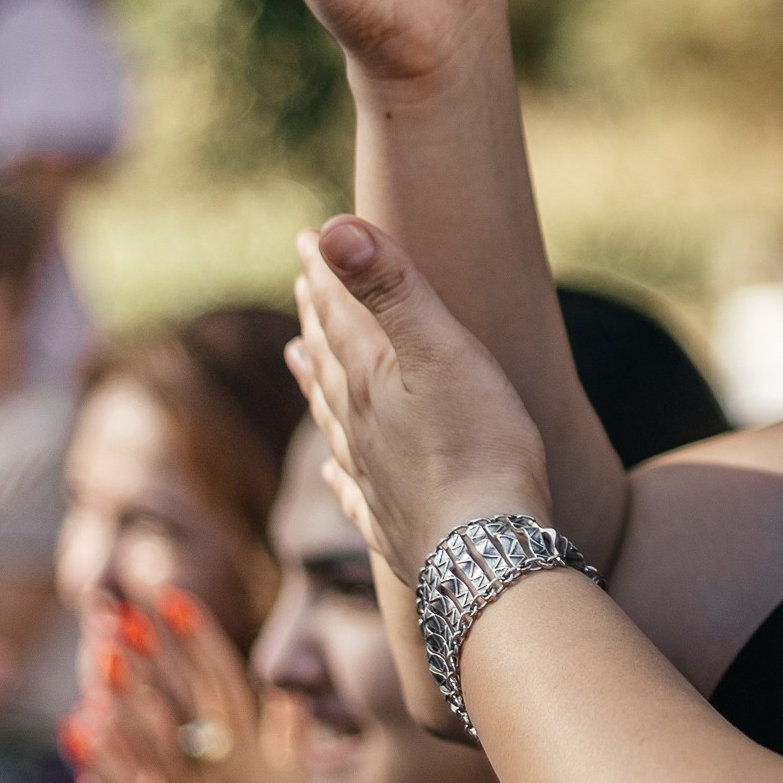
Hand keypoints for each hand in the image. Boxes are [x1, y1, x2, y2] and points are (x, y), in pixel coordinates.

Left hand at [65, 592, 326, 782]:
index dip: (198, 638)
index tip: (171, 597)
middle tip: (116, 609)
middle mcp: (227, 777)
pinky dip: (106, 764)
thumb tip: (288, 696)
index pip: (225, 682)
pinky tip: (76, 732)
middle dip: (149, 654)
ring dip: (124, 695)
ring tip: (91, 654)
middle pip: (183, 701)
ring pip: (154, 741)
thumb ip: (290, 749)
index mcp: (258, 760)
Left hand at [290, 219, 549, 584]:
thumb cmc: (477, 449)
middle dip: (318, 317)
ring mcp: (374, 480)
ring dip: (316, 382)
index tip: (309, 239)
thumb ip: (390, 289)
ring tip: (298, 357)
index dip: (326, 273)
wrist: (483, 556)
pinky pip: (355, 491)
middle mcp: (360, 429)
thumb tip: (331, 227)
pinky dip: (339, 474)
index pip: (339, 315)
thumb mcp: (440, 352)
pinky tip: (332, 474)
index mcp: (371, 382)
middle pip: (330, 362)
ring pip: (334, 420)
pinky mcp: (393, 526)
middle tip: (306, 285)